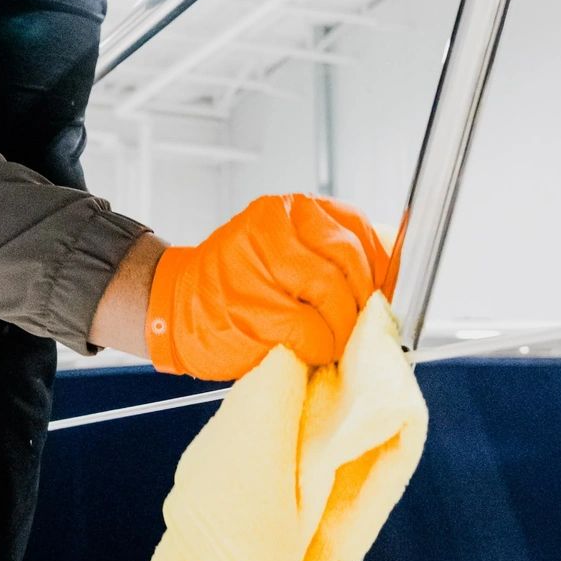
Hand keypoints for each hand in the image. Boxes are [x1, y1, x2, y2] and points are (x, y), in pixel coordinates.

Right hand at [146, 193, 397, 380]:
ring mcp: (259, 263)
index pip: (357, 227)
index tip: (382, 293)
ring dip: (343, 327)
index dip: (379, 266)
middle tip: (359, 324)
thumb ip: (328, 255)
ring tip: (335, 340)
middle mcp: (273, 225)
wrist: (174, 309)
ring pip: (333, 292)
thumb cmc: (236, 287)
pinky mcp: (253, 308)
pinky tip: (311, 350)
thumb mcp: (283, 252)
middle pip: (348, 258)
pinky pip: (311, 329)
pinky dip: (320, 346)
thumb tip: (386, 282)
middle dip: (362, 300)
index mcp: (289, 210)